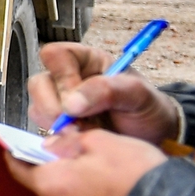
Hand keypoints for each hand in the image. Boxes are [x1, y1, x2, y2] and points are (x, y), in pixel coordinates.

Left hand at [7, 128, 166, 195]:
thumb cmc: (138, 176)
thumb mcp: (100, 141)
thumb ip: (68, 141)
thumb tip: (52, 145)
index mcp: (52, 186)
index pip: (19, 168)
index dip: (17, 155)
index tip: (14, 149)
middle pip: (48, 188)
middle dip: (61, 174)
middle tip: (84, 162)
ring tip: (106, 184)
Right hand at [27, 41, 182, 140]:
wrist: (157, 139)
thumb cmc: (149, 110)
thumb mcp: (138, 94)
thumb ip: (106, 91)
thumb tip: (70, 104)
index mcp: (86, 61)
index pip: (55, 55)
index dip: (61, 76)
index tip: (76, 100)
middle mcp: (68, 79)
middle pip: (39, 83)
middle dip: (54, 106)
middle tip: (78, 124)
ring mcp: (60, 103)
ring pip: (37, 106)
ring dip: (56, 124)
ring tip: (84, 132)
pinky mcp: (59, 126)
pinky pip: (42, 127)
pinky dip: (57, 136)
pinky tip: (78, 140)